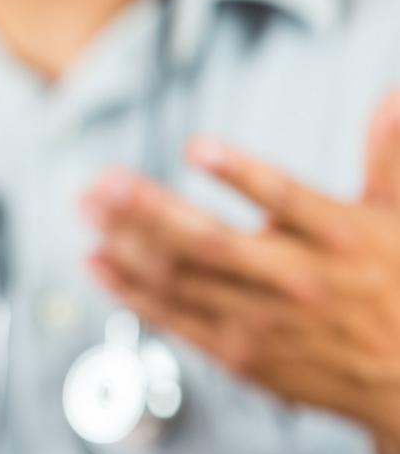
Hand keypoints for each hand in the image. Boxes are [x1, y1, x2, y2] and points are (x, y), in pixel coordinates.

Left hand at [81, 90, 399, 453]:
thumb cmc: (398, 287)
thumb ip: (389, 158)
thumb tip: (392, 97)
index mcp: (342, 240)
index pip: (287, 198)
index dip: (241, 173)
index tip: (197, 147)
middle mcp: (298, 282)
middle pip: (209, 243)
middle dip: (146, 211)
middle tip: (101, 183)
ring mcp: (264, 323)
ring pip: (180, 280)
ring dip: (125, 243)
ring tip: (86, 209)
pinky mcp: (239, 356)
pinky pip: (173, 319)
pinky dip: (129, 292)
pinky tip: (97, 263)